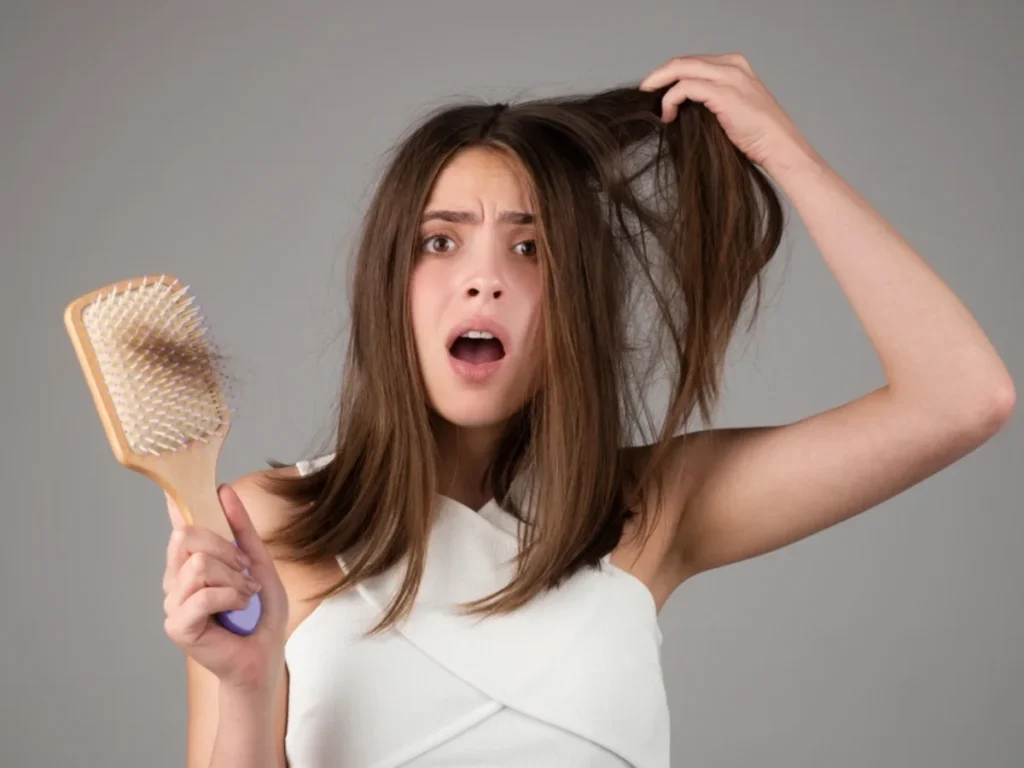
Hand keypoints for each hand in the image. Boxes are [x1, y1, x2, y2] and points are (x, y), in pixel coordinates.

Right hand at [162, 484, 288, 694]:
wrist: (264, 654)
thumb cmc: (260, 612)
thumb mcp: (258, 561)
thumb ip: (241, 529)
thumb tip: (224, 491)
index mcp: (191, 561)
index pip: (178, 525)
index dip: (177, 506)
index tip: (176, 488)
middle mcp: (175, 578)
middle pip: (186, 538)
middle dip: (225, 550)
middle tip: (245, 571)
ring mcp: (173, 602)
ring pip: (199, 565)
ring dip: (234, 579)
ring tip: (245, 595)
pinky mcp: (177, 625)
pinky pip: (203, 594)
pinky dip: (230, 598)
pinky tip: (238, 609)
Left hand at [639, 53, 818, 171]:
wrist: (780, 147)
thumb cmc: (758, 137)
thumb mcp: (732, 110)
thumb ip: (711, 100)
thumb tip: (680, 107)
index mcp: (736, 66)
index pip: (693, 62)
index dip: (671, 73)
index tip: (656, 89)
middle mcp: (732, 66)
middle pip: (684, 61)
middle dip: (660, 75)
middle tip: (645, 91)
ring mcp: (729, 77)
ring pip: (682, 69)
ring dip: (661, 84)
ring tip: (651, 101)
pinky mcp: (723, 93)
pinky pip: (685, 88)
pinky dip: (671, 100)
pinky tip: (667, 115)